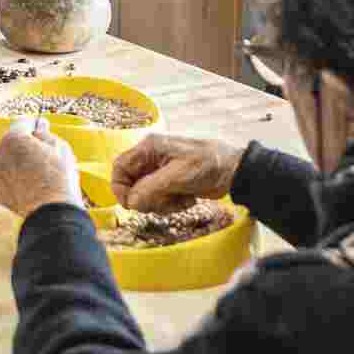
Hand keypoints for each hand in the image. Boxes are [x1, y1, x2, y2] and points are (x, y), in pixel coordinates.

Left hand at [0, 118, 82, 218]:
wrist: (52, 212)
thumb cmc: (59, 176)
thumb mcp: (60, 147)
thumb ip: (45, 133)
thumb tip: (39, 126)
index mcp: (14, 138)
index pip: (24, 123)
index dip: (36, 125)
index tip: (44, 129)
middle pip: (14, 142)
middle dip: (26, 145)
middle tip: (46, 155)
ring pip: (9, 161)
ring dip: (20, 162)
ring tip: (41, 173)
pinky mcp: (0, 192)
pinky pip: (9, 179)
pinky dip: (18, 180)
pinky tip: (34, 186)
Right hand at [111, 134, 244, 212]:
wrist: (234, 171)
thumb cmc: (207, 165)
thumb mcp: (177, 176)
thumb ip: (150, 188)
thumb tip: (131, 203)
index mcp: (149, 148)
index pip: (120, 168)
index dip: (120, 188)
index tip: (131, 205)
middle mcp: (151, 158)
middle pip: (132, 184)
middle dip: (146, 199)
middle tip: (163, 204)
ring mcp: (160, 171)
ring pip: (145, 194)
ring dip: (160, 203)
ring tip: (180, 200)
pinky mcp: (170, 183)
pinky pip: (159, 198)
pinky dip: (170, 204)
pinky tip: (187, 199)